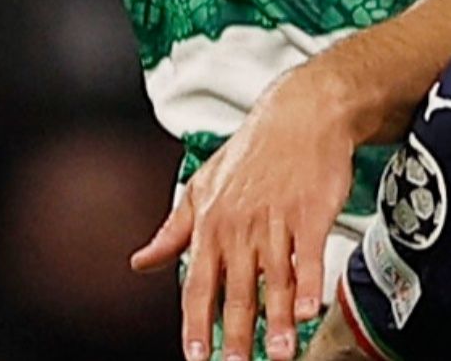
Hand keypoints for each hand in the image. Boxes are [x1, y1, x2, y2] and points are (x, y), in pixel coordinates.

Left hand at [131, 65, 361, 360]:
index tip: (196, 356)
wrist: (302, 113)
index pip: (198, 284)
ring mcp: (276, 219)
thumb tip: (140, 262)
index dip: (196, 323)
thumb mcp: (202, 187)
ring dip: (278, 321)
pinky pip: (309, 255)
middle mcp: (240, 225)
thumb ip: (173, 231)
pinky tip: (309, 310)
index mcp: (211, 223)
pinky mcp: (311, 212)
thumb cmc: (254, 152)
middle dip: (237, 334)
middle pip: (237, 290)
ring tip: (280, 354)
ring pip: (275, 279)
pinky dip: (309, 284)